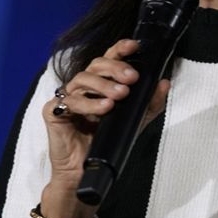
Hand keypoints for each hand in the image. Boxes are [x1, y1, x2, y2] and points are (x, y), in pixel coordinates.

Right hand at [40, 39, 169, 217]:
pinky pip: (69, 102)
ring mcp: (66, 98)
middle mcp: (82, 87)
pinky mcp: (54, 112)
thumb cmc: (107, 143)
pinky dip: (89, 103)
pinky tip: (104, 108)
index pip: (108, 60)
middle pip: (95, 65)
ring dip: (103, 85)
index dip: (119, 49)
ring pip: (82, 79)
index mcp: (99, 84)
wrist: (86, 171)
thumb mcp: (134, 122)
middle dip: (115, 68)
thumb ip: (149, 103)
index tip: (134, 46)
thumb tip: (163, 82)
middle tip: (131, 78)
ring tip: (120, 95)